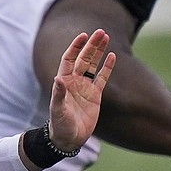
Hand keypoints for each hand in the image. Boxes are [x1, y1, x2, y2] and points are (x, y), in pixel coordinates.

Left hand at [47, 29, 115, 150]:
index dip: (76, 47)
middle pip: (83, 58)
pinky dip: (107, 67)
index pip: (69, 59)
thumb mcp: (58, 110)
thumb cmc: (60, 125)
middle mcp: (74, 81)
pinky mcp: (95, 95)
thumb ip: (58, 95)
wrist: (68, 139)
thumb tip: (58, 79)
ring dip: (99, 51)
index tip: (83, 36)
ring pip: (93, 65)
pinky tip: (113, 56)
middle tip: (101, 32)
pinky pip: (102, 78)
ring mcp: (85, 87)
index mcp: (64, 81)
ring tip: (106, 37)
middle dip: (91, 45)